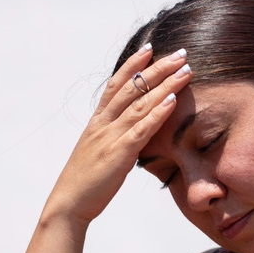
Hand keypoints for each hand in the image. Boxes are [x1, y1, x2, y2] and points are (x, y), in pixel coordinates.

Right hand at [46, 45, 190, 224]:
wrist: (69, 203)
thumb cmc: (85, 182)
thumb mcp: (99, 152)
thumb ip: (114, 139)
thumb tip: (132, 135)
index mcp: (97, 122)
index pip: (116, 85)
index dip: (132, 65)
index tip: (149, 49)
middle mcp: (103, 124)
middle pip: (132, 87)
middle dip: (157, 67)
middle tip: (179, 52)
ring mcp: (110, 137)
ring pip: (140, 103)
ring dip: (164, 84)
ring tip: (185, 70)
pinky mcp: (118, 153)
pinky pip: (140, 129)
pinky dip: (157, 113)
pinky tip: (172, 100)